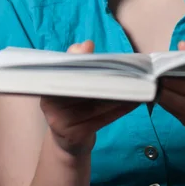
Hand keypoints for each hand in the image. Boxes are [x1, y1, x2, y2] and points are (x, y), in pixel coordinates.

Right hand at [40, 41, 137, 155]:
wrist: (67, 141)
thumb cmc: (72, 104)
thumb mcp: (71, 82)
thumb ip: (77, 61)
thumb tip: (86, 44)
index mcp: (47, 84)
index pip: (63, 68)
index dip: (79, 60)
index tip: (96, 54)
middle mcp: (50, 103)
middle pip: (81, 86)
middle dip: (105, 77)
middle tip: (127, 70)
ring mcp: (61, 121)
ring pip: (95, 104)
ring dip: (118, 95)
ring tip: (137, 85)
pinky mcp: (75, 135)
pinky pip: (102, 120)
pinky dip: (119, 110)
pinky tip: (134, 102)